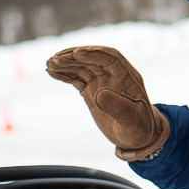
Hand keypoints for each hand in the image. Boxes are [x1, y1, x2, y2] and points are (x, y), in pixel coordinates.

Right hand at [45, 46, 169, 160]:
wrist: (136, 136)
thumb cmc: (139, 129)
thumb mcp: (132, 121)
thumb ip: (118, 107)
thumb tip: (100, 93)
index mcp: (128, 77)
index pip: (111, 58)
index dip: (94, 53)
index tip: (77, 53)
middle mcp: (114, 75)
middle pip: (93, 59)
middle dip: (74, 57)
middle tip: (55, 59)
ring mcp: (102, 81)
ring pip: (82, 67)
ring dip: (66, 64)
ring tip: (49, 64)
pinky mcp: (92, 89)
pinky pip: (76, 78)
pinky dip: (64, 74)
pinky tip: (51, 72)